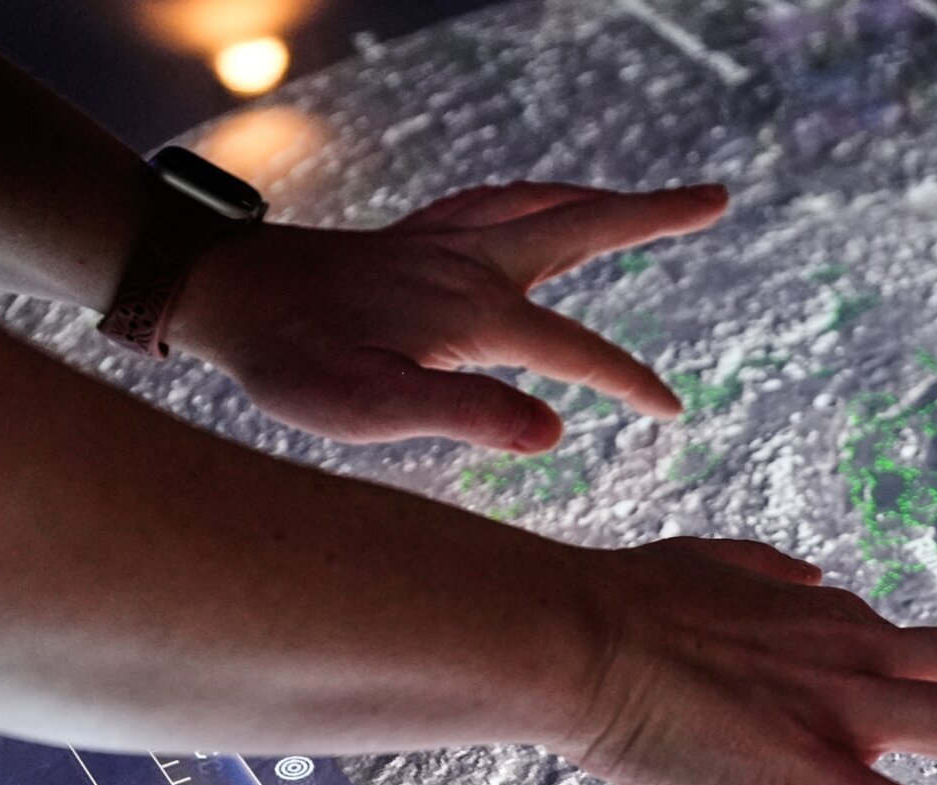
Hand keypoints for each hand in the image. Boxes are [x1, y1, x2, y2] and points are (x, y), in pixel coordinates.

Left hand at [165, 181, 728, 450]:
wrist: (221, 294)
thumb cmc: (289, 361)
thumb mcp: (368, 406)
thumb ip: (462, 415)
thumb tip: (555, 434)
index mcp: (473, 313)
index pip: (577, 351)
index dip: (630, 382)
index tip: (673, 410)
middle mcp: (468, 263)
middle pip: (581, 227)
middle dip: (652, 216)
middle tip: (715, 197)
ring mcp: (440, 243)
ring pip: (540, 208)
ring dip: (600, 203)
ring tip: (643, 204)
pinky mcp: (411, 240)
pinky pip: (492, 205)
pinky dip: (533, 201)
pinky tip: (532, 211)